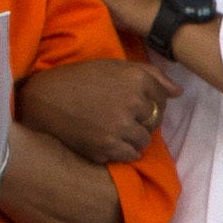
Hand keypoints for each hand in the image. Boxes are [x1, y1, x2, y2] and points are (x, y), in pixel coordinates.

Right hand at [18, 56, 176, 167]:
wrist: (44, 99)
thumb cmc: (80, 79)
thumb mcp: (114, 67)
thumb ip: (150, 75)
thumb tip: (178, 92)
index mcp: (136, 79)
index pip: (162, 98)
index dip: (149, 102)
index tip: (131, 102)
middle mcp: (132, 103)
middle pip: (154, 121)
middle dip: (141, 120)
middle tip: (118, 116)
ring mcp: (120, 127)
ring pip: (144, 141)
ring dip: (133, 138)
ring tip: (112, 129)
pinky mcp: (108, 147)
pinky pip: (131, 155)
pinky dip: (122, 151)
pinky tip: (107, 140)